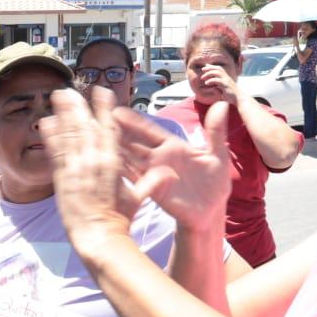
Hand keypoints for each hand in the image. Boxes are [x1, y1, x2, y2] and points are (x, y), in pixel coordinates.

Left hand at [41, 85, 138, 251]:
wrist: (98, 235)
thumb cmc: (119, 219)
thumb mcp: (139, 199)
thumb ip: (152, 183)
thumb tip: (169, 173)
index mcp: (115, 161)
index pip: (110, 129)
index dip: (104, 108)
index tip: (101, 92)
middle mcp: (96, 160)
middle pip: (86, 126)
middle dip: (78, 105)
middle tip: (70, 89)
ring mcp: (77, 167)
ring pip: (70, 134)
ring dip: (63, 113)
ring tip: (57, 96)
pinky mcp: (62, 177)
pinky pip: (56, 151)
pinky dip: (51, 135)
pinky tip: (46, 121)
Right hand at [108, 101, 232, 234]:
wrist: (211, 212)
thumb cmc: (215, 183)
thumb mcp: (217, 155)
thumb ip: (214, 131)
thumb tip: (221, 104)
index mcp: (173, 146)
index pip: (150, 130)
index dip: (134, 121)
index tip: (117, 110)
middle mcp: (159, 158)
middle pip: (133, 142)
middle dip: (116, 132)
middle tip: (97, 121)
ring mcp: (153, 174)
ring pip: (129, 159)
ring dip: (113, 150)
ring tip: (95, 141)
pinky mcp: (151, 189)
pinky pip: (133, 179)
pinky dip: (120, 172)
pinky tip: (106, 166)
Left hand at [198, 64, 242, 103]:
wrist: (238, 98)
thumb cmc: (230, 95)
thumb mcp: (223, 88)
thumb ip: (217, 84)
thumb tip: (209, 83)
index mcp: (226, 77)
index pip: (219, 68)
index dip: (212, 67)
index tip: (204, 67)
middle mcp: (226, 77)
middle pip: (218, 68)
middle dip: (209, 68)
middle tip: (202, 69)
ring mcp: (226, 80)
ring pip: (217, 73)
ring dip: (208, 74)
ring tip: (202, 78)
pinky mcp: (225, 85)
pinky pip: (217, 81)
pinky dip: (211, 81)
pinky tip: (206, 83)